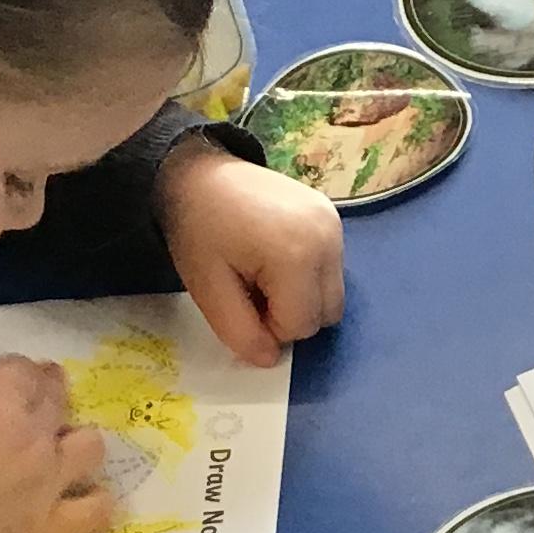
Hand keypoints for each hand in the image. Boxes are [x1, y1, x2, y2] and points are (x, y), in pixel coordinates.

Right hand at [0, 357, 112, 532]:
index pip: (23, 369)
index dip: (15, 371)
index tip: (3, 379)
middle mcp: (35, 438)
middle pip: (59, 398)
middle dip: (48, 391)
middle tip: (38, 399)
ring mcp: (50, 481)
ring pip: (91, 447)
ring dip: (77, 443)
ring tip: (62, 449)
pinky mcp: (52, 524)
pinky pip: (96, 511)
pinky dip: (94, 503)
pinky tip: (84, 499)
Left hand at [158, 135, 344, 363]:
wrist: (200, 172)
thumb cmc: (197, 229)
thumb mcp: (207, 288)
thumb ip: (239, 332)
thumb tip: (271, 360)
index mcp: (296, 256)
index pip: (299, 327)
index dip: (267, 326)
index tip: (239, 297)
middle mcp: (328, 241)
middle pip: (323, 316)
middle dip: (288, 314)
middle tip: (251, 287)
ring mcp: (336, 227)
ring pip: (332, 298)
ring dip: (300, 298)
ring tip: (265, 272)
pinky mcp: (335, 219)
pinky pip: (332, 272)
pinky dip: (308, 277)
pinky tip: (279, 256)